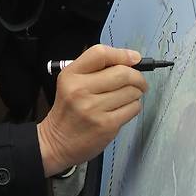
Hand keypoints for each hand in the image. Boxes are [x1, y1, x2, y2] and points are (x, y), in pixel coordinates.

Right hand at [37, 45, 146, 176]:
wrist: (57, 142)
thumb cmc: (68, 109)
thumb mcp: (71, 82)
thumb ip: (95, 68)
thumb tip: (132, 58)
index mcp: (71, 75)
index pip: (100, 53)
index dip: (122, 54)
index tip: (134, 58)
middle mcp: (81, 90)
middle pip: (123, 73)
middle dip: (137, 77)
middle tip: (139, 82)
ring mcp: (94, 108)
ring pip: (132, 91)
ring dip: (135, 93)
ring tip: (125, 98)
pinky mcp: (107, 125)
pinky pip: (133, 108)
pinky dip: (133, 107)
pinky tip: (122, 109)